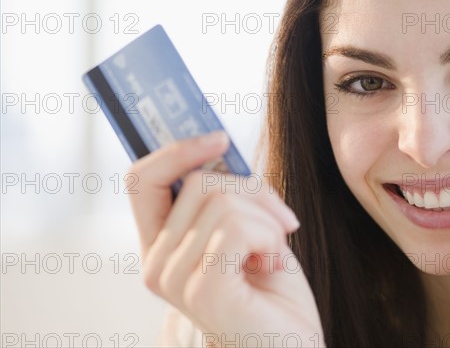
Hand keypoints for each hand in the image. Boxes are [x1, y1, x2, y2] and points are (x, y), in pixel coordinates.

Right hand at [127, 132, 325, 346]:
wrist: (291, 342)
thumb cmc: (270, 288)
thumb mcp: (247, 226)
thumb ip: (225, 193)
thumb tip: (217, 144)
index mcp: (162, 245)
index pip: (142, 180)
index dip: (177, 149)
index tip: (218, 138)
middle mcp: (157, 262)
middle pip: (199, 182)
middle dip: (254, 190)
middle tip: (279, 219)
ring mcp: (175, 278)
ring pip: (223, 200)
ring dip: (267, 218)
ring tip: (272, 250)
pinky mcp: (203, 290)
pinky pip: (238, 226)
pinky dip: (270, 236)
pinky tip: (271, 263)